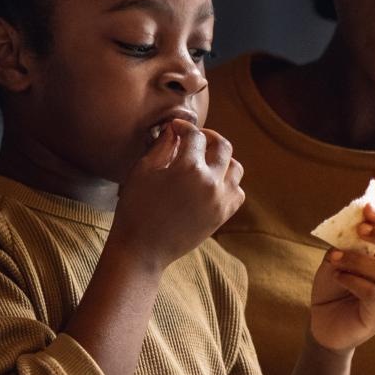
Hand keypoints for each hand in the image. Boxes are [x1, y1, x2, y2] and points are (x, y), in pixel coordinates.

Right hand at [109, 122, 244, 270]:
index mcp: (188, 167)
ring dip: (222, 159)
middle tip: (193, 138)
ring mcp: (221, 200)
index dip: (184, 126)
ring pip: (235, 168)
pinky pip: (237, 191)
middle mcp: (211, 182)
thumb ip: (162, 147)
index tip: (174, 127)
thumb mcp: (143, 171)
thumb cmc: (136, 207)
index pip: (195, 135)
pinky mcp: (223, 215)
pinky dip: (228, 182)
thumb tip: (174, 131)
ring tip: (204, 161)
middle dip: (208, 137)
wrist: (144, 248)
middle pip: (223, 146)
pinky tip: (210, 183)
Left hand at [308, 201, 374, 351]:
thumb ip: (348, 242)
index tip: (367, 207)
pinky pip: (371, 292)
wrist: (323, 321)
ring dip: (355, 259)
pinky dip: (351, 279)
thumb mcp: (338, 258)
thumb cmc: (334, 287)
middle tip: (360, 229)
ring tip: (333, 258)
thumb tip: (354, 218)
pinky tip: (337, 277)